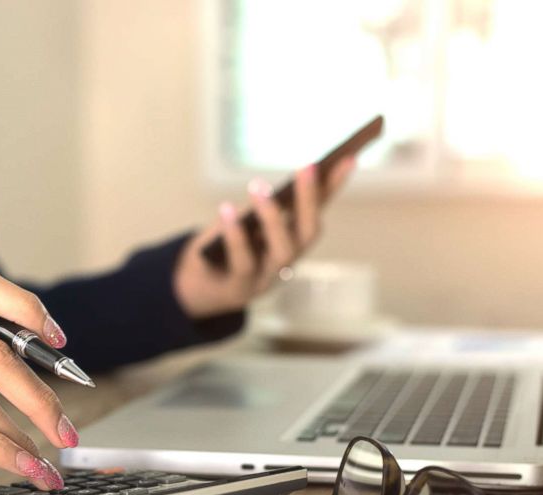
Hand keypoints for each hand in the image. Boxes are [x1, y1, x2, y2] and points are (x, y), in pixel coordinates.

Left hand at [173, 156, 356, 318]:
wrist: (194, 288)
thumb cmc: (222, 247)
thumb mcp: (243, 221)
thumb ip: (260, 207)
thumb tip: (272, 187)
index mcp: (290, 240)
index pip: (319, 210)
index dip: (334, 186)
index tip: (348, 158)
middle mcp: (287, 261)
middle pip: (308, 233)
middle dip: (310, 200)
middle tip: (307, 167)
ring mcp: (267, 278)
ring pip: (283, 251)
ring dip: (273, 217)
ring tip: (258, 186)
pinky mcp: (241, 289)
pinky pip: (243, 263)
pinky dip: (236, 236)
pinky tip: (227, 210)